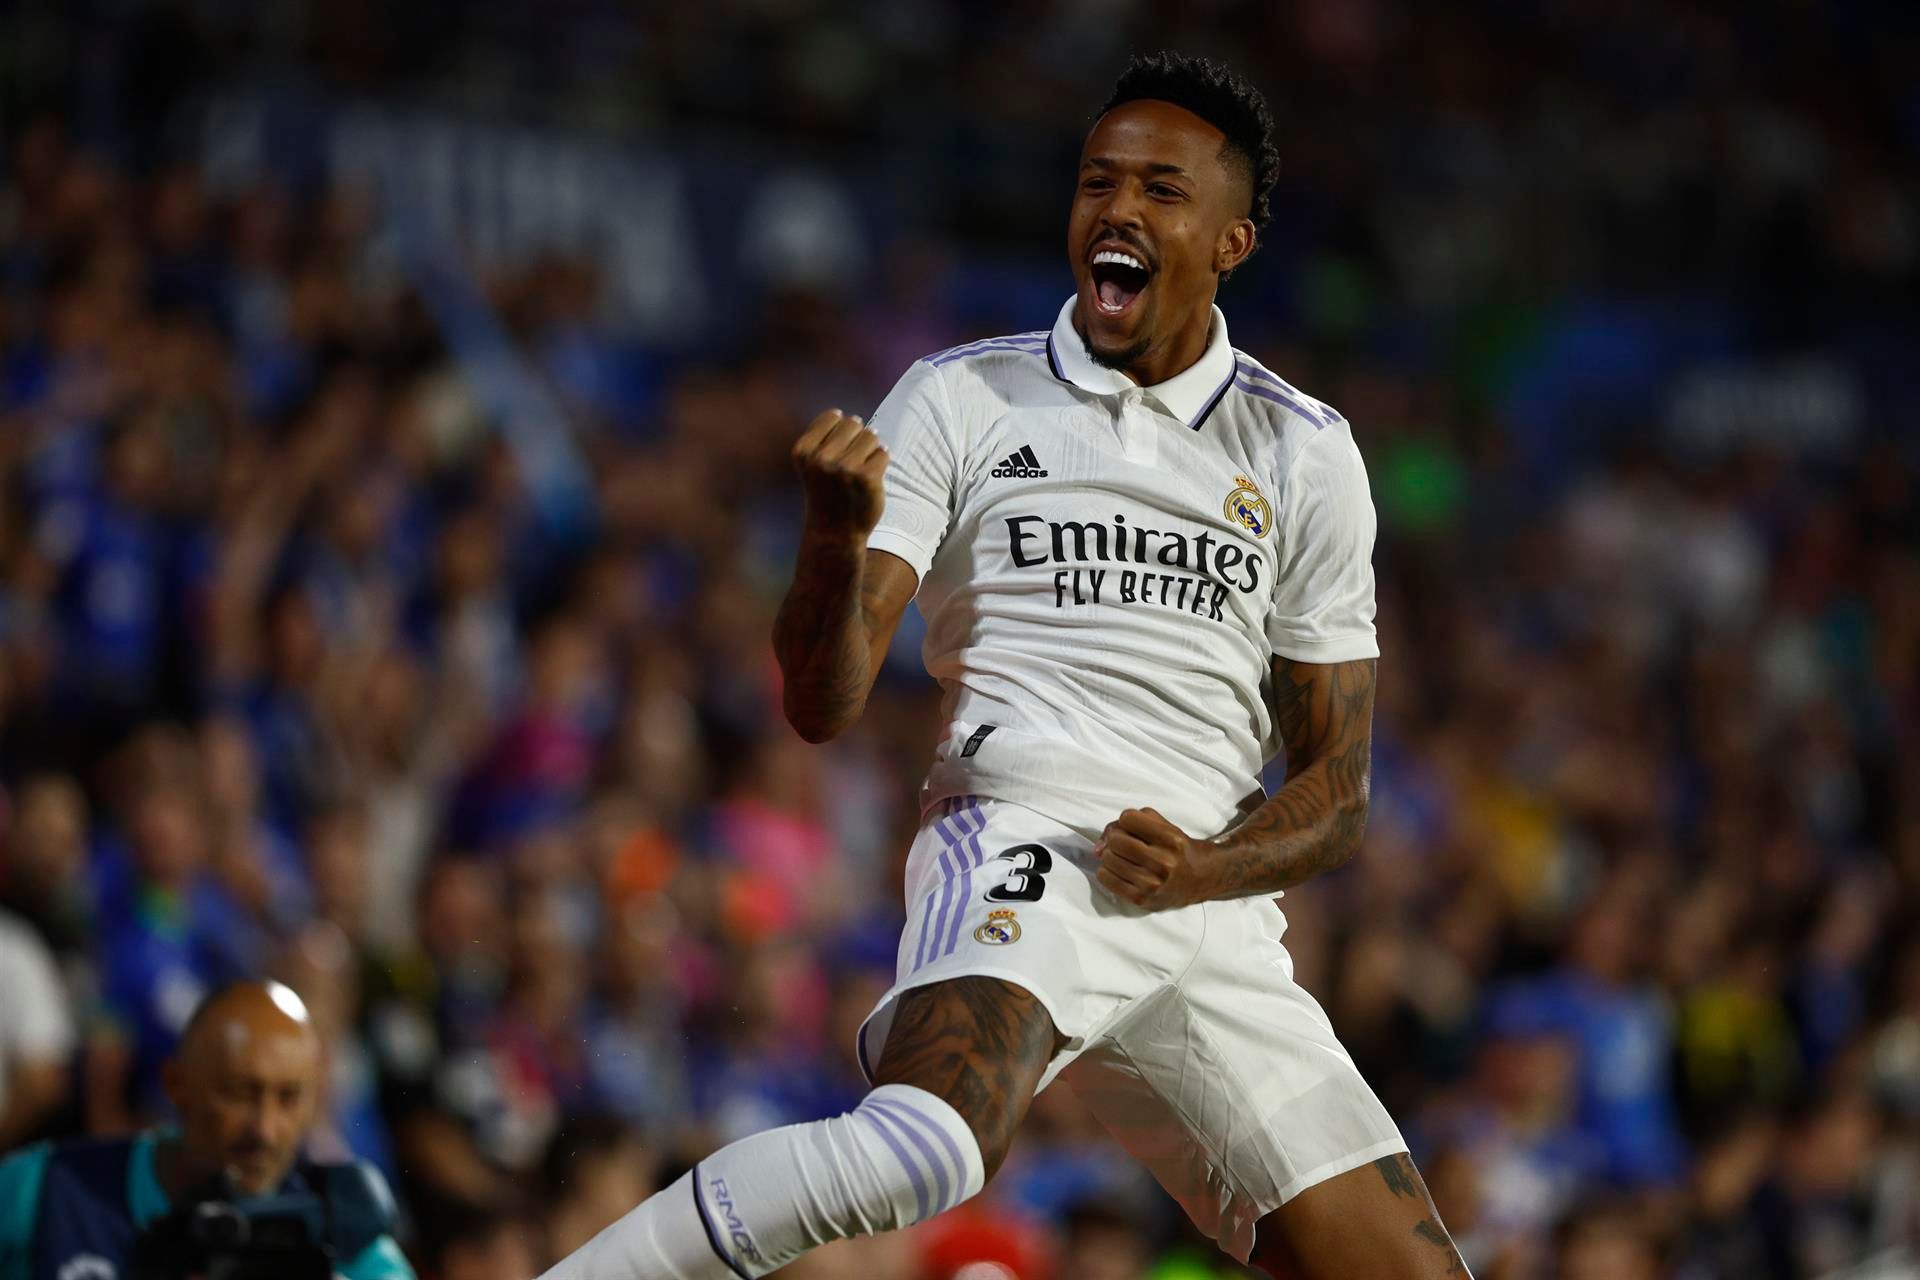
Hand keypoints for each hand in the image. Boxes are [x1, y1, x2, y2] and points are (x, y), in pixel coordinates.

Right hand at [792, 408, 887, 537]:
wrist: (834, 533)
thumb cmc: (826, 493)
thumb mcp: (813, 464)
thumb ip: (824, 438)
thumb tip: (848, 417)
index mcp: (803, 451)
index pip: (833, 416)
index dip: (841, 430)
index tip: (837, 452)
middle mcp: (821, 458)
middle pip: (853, 423)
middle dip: (857, 438)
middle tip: (851, 463)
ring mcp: (845, 468)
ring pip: (871, 436)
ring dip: (870, 450)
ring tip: (860, 470)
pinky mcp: (868, 478)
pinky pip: (883, 453)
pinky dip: (880, 463)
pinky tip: (870, 479)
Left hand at [1093, 808, 1209, 910]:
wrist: (1198, 879)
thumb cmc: (1176, 849)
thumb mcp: (1164, 826)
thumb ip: (1132, 823)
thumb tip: (1098, 845)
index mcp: (1170, 839)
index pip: (1128, 818)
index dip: (1125, 821)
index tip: (1131, 828)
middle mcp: (1163, 862)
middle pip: (1115, 840)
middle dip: (1115, 839)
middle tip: (1123, 845)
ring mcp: (1152, 883)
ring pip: (1107, 859)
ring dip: (1110, 856)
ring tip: (1123, 859)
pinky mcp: (1141, 899)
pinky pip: (1106, 879)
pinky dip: (1107, 872)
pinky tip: (1119, 871)